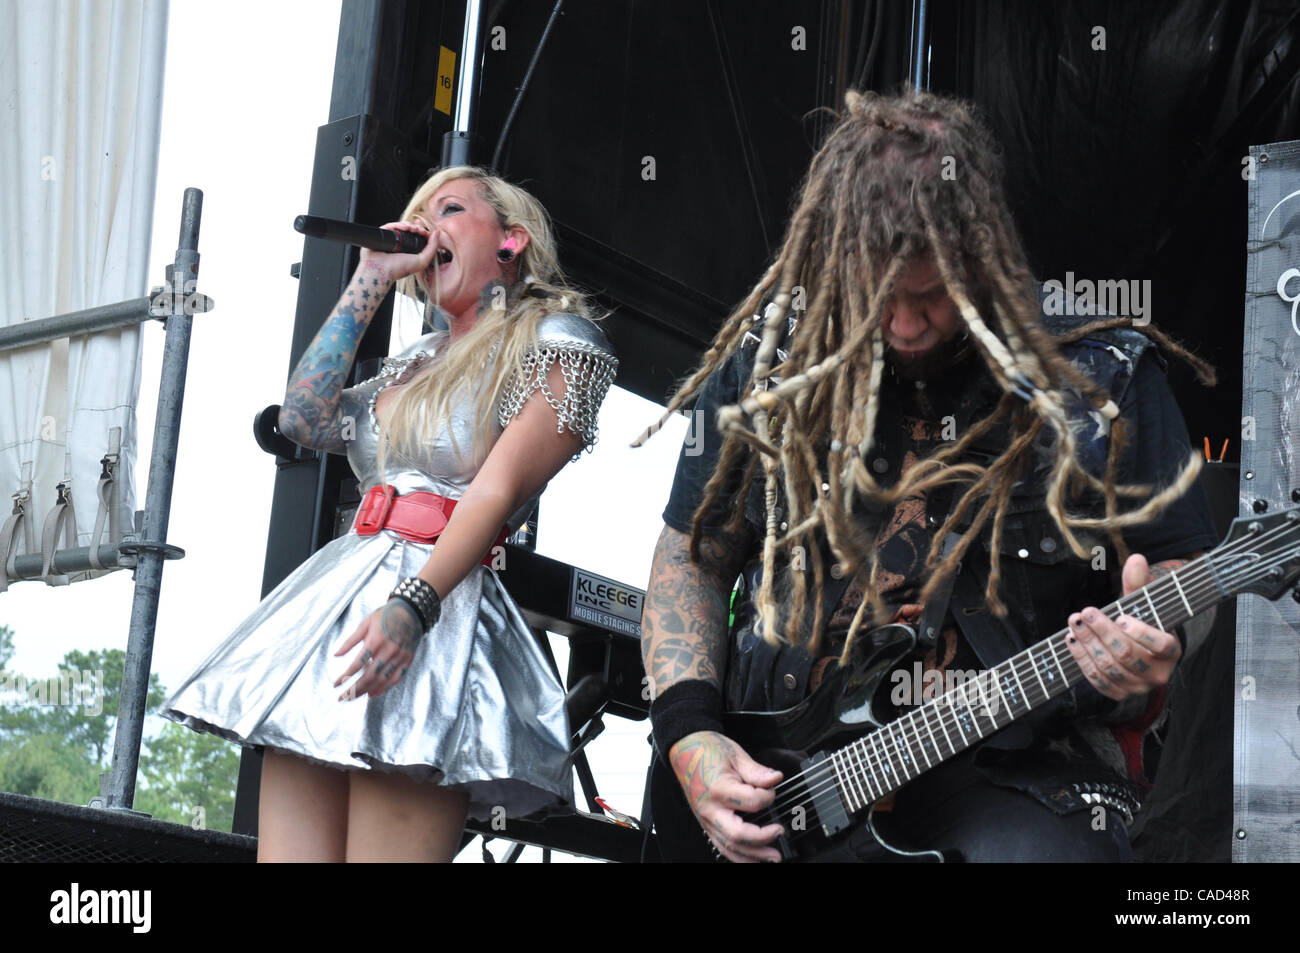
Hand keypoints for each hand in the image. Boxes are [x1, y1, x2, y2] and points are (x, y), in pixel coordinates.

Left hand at [334, 599, 423, 699]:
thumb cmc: (385, 615)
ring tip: (354, 697)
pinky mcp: (407, 660)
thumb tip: (336, 655)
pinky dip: (384, 688)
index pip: (358, 663)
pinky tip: (373, 693)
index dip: (345, 676)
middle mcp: (389, 650)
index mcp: (376, 640)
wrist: (411, 611)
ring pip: (382, 680)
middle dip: (354, 689)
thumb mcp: (365, 624)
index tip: (336, 684)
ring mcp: (399, 656)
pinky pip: (396, 678)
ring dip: (366, 691)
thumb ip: (350, 641)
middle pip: (370, 676)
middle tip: (342, 697)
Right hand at [357, 219, 437, 285]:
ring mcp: (391, 239)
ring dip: (409, 225)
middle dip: (416, 227)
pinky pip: (391, 225)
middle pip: (410, 230)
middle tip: (419, 230)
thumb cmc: (400, 269)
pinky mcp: (382, 235)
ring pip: (401, 226)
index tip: (426, 232)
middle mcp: (401, 244)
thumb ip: (433, 248)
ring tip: (413, 229)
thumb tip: (437, 232)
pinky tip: (404, 228)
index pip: (418, 237)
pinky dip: (398, 224)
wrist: (382, 270)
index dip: (423, 231)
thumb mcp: (422, 260)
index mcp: (410, 250)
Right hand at [668, 730, 784, 862]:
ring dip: (754, 856)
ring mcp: (706, 820)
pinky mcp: (706, 825)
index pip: (751, 802)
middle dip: (762, 839)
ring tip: (773, 856)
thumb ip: (757, 771)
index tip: (773, 791)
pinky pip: (722, 847)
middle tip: (780, 832)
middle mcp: (710, 809)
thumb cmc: (709, 751)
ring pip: (730, 847)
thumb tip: (776, 779)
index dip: (768, 797)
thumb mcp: (736, 755)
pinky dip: (739, 857)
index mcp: (718, 788)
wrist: (685, 751)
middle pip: (738, 834)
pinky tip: (754, 858)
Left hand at [1064, 553, 1181, 701]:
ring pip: (1110, 668)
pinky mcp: (1119, 693)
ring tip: (1074, 623)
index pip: (1161, 645)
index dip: (1140, 632)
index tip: (1120, 616)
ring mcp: (1138, 687)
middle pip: (1128, 655)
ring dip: (1088, 644)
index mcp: (1171, 650)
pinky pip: (1098, 681)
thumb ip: (1138, 583)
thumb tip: (1136, 559)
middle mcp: (1159, 673)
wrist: (1135, 648)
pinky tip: (1072, 641)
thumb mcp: (1142, 602)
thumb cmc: (1140, 620)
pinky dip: (1082, 660)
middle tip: (1085, 613)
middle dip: (1102, 632)